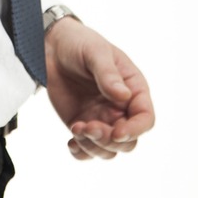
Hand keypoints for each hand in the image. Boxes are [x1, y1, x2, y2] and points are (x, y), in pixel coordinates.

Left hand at [44, 17, 154, 160]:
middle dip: (109, 140)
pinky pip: (88, 150)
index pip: (145, 119)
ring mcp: (102, 120)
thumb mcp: (96, 53)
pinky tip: (71, 143)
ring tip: (76, 128)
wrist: (52, 46)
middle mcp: (121, 109)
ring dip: (94, 147)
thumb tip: (124, 96)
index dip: (135, 130)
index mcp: (133, 90)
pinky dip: (81, 153)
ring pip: (108, 150)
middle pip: (128, 142)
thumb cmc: (80, 44)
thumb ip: (109, 74)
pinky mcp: (83, 125)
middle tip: (88, 126)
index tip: (117, 132)